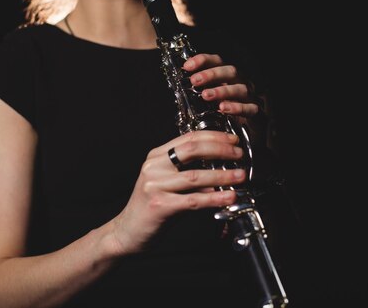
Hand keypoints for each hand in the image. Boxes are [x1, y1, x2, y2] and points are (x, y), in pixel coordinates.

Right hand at [110, 130, 246, 254]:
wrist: (127, 231)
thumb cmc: (152, 206)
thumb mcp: (168, 182)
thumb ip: (189, 173)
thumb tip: (221, 169)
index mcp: (156, 156)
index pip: (188, 138)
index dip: (214, 137)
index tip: (232, 140)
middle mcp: (154, 167)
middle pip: (192, 150)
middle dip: (220, 150)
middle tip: (239, 154)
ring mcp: (155, 185)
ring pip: (196, 176)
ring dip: (222, 176)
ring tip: (240, 176)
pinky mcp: (160, 205)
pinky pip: (193, 200)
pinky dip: (214, 198)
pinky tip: (228, 197)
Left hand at [183, 53, 260, 117]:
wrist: (244, 139)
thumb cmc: (225, 116)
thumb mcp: (209, 101)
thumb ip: (199, 92)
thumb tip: (179, 85)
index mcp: (227, 77)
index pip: (217, 61)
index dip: (203, 60)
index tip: (187, 66)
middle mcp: (240, 83)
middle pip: (230, 71)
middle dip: (211, 74)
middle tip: (195, 81)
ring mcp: (250, 97)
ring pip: (240, 88)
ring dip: (222, 90)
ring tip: (206, 95)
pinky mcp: (256, 113)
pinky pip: (250, 108)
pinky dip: (237, 107)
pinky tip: (224, 108)